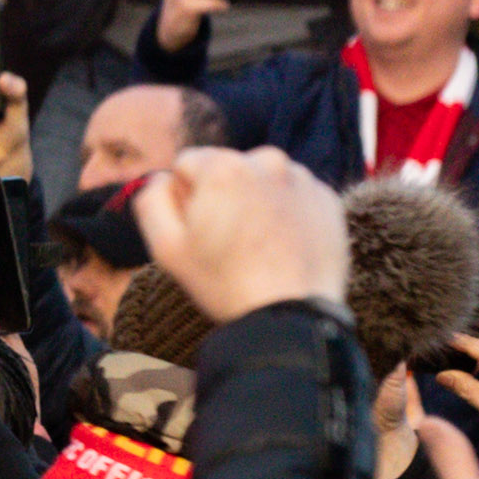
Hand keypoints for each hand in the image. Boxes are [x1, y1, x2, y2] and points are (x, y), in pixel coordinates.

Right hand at [137, 143, 349, 324]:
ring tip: (258, 245)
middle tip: (228, 240)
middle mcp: (267, 162)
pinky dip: (285, 213)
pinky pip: (294, 195)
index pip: (188, 163)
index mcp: (223, 166)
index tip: (199, 230)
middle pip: (228, 168)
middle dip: (223, 195)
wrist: (292, 316)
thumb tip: (163, 179)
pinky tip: (282, 245)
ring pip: (262, 179)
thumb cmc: (224, 283)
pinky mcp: (328, 200)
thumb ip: (151, 199)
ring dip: (255, 201)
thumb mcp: (165, 246)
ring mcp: (303, 180)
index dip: (185, 198)